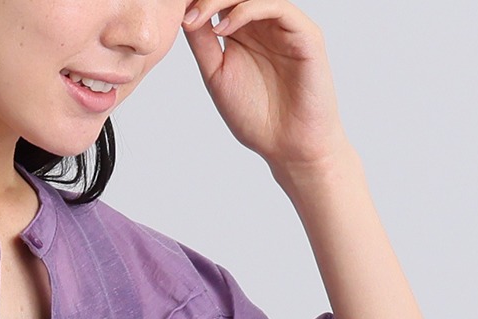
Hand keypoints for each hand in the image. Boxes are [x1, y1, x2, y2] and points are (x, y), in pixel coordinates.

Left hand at [180, 1, 351, 173]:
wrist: (287, 146)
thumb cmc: (255, 117)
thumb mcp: (216, 75)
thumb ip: (203, 43)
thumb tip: (183, 15)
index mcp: (244, 31)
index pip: (221, 2)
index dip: (198, 2)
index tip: (171, 9)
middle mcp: (265, 23)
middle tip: (184, 10)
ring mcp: (286, 26)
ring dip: (222, 0)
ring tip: (196, 18)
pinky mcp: (306, 34)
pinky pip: (278, 7)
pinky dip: (248, 11)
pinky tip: (224, 29)